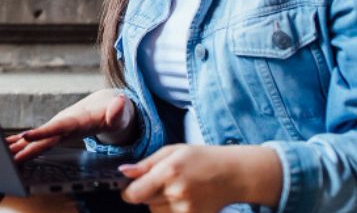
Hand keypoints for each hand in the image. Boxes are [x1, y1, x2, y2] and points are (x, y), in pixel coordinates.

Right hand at [5, 89, 134, 162]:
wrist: (107, 105)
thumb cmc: (117, 111)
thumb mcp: (122, 112)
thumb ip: (119, 110)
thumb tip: (120, 103)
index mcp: (77, 120)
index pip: (58, 126)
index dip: (42, 132)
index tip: (25, 136)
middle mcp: (64, 123)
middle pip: (42, 137)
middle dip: (24, 146)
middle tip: (6, 155)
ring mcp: (59, 128)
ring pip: (37, 139)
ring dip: (19, 146)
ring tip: (2, 153)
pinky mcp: (58, 133)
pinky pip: (39, 140)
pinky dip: (23, 143)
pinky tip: (10, 148)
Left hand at [119, 144, 282, 211]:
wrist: (233, 175)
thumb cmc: (202, 158)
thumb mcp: (172, 151)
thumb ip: (146, 164)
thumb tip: (123, 172)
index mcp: (169, 172)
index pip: (134, 193)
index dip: (128, 191)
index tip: (130, 186)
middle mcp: (177, 193)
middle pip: (144, 203)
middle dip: (146, 194)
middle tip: (162, 182)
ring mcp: (187, 210)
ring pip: (156, 212)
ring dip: (158, 204)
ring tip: (174, 190)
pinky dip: (170, 210)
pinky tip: (182, 200)